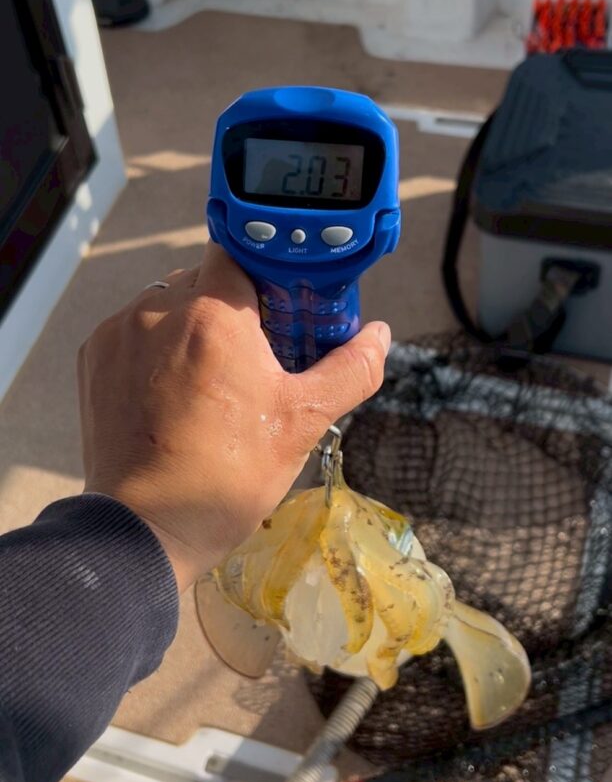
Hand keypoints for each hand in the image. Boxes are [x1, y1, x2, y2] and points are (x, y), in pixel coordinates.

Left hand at [78, 244, 390, 590]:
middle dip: (232, 308)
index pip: (242, 251)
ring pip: (167, 305)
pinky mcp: (94, 358)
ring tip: (210, 383)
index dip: (266, 276)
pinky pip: (134, 332)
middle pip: (205, 280)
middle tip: (255, 357)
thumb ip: (349, 369)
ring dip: (191, 328)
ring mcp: (119, 332)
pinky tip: (173, 395)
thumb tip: (380, 335)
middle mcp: (158, 308)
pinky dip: (156, 350)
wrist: (145, 530)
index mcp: (213, 312)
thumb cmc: (228, 475)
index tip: (282, 310)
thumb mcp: (302, 421)